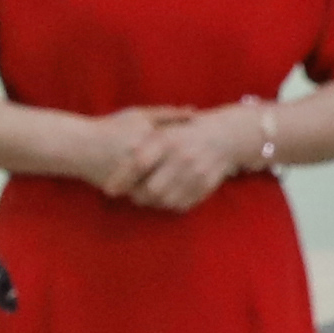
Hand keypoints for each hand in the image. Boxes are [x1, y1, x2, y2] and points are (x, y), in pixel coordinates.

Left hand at [119, 113, 236, 213]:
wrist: (224, 137)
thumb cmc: (184, 132)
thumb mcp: (163, 128)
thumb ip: (141, 143)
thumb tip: (114, 158)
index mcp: (168, 139)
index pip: (139, 163)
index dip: (122, 179)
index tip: (109, 190)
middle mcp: (182, 156)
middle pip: (152, 188)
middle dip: (137, 196)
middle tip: (131, 194)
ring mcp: (195, 172)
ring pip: (165, 200)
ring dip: (153, 202)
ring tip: (146, 196)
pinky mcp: (205, 185)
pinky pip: (181, 204)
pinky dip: (169, 204)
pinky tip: (165, 196)